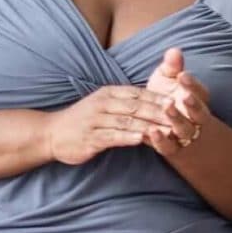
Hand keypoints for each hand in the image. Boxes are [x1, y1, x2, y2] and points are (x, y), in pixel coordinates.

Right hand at [44, 83, 177, 166]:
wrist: (51, 133)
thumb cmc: (83, 120)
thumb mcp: (103, 104)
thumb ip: (125, 103)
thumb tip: (153, 103)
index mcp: (108, 93)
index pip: (138, 93)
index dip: (159, 97)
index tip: (180, 101)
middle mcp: (102, 104)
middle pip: (136, 106)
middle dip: (159, 110)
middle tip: (180, 115)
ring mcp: (95, 120)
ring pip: (127, 121)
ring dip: (149, 124)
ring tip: (168, 129)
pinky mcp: (90, 137)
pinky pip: (112, 136)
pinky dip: (128, 136)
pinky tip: (142, 139)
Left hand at [141, 47, 209, 159]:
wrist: (184, 142)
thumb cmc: (173, 103)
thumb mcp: (171, 84)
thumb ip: (173, 68)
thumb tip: (174, 50)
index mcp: (199, 101)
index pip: (201, 93)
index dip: (193, 84)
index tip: (183, 75)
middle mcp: (195, 119)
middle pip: (198, 112)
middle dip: (192, 104)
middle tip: (183, 95)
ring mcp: (184, 136)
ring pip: (185, 129)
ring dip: (177, 120)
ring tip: (168, 109)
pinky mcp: (172, 150)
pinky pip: (169, 147)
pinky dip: (161, 141)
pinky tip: (151, 132)